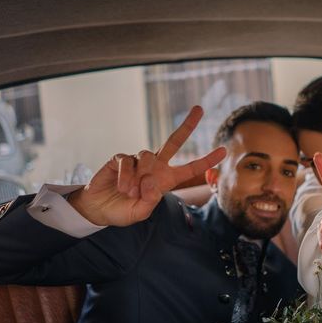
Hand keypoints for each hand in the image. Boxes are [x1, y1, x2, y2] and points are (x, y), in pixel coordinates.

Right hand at [68, 106, 225, 226]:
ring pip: (148, 156)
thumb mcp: (140, 213)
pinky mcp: (120, 158)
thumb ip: (149, 201)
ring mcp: (138, 161)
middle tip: (199, 109)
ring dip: (141, 176)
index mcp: (165, 180)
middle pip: (174, 141)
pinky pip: (128, 161)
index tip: (223, 151)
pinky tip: (122, 187)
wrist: (98, 209)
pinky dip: (126, 176)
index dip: (206, 161)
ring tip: (131, 192)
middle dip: (187, 125)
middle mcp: (155, 166)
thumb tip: (152, 183)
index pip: (189, 168)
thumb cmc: (122, 211)